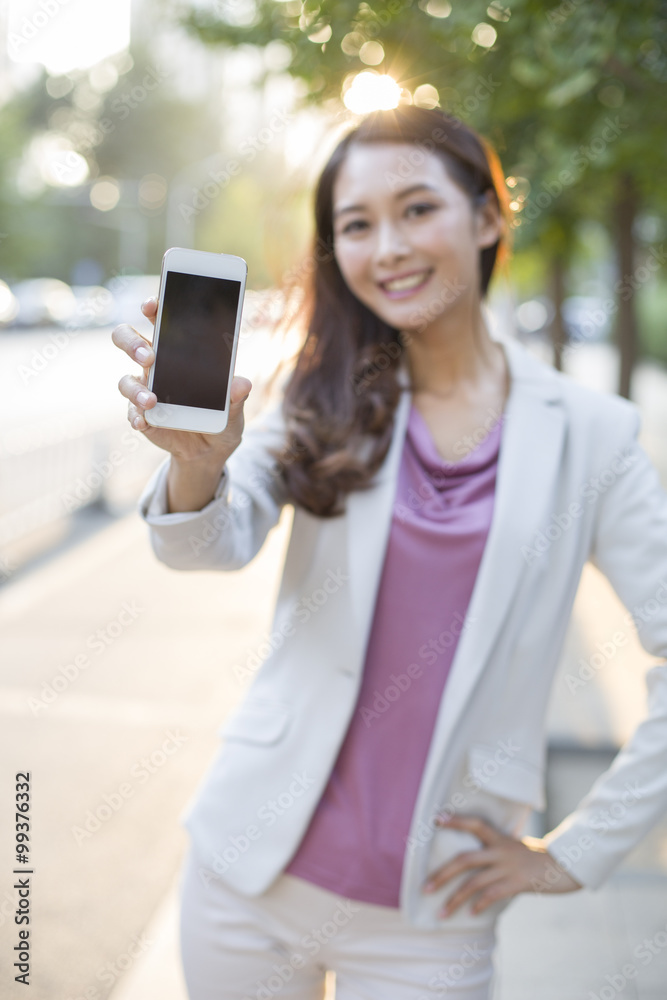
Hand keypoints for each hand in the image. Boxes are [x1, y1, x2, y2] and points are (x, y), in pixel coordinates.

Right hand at [112, 296, 251, 465]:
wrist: (210, 448)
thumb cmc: (220, 415)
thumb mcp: (234, 407)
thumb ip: (236, 395)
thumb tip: (242, 383)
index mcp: (176, 352)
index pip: (159, 321)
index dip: (152, 309)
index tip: (152, 305)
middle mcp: (154, 367)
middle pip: (127, 341)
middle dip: (132, 343)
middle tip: (149, 356)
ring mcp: (144, 390)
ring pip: (126, 381)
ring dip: (136, 389)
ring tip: (151, 400)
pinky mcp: (141, 416)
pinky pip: (132, 413)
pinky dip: (136, 417)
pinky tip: (144, 422)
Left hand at [422, 814, 582, 917]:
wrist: (566, 866)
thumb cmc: (538, 857)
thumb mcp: (516, 846)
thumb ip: (497, 849)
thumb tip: (477, 857)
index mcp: (500, 838)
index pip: (474, 824)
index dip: (456, 821)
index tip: (436, 819)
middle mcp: (501, 850)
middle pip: (464, 860)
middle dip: (441, 874)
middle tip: (424, 887)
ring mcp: (509, 868)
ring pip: (474, 883)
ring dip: (454, 899)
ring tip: (440, 913)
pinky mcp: (517, 884)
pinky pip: (492, 895)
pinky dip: (479, 905)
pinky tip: (470, 914)